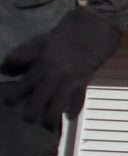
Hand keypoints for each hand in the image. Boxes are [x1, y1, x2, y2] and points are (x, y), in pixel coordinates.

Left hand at [3, 8, 119, 121]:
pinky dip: (75, 108)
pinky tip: (69, 116)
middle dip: (32, 111)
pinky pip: (79, 98)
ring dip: (52, 115)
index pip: (25, 84)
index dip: (15, 94)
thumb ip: (21, 55)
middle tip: (27, 120)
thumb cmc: (62, 37)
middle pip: (41, 97)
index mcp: (42, 65)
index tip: (9, 103)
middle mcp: (55, 75)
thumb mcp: (38, 42)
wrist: (91, 31)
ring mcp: (71, 80)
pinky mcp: (84, 81)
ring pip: (59, 102)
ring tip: (47, 124)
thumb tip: (5, 68)